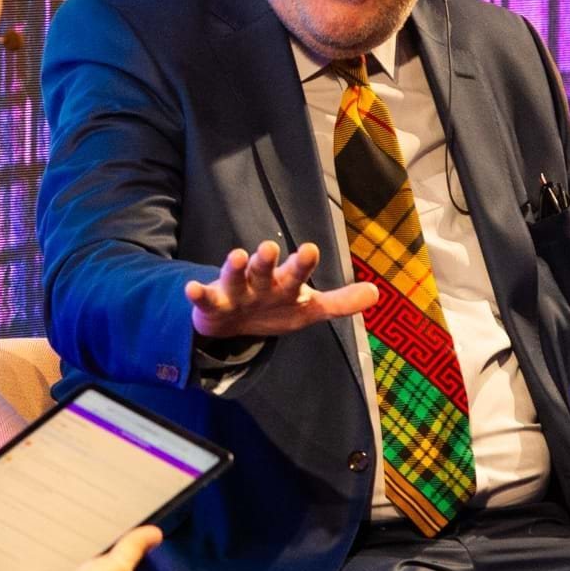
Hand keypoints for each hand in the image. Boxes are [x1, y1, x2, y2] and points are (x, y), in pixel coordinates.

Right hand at [185, 239, 379, 341]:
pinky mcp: (213, 303)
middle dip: (267, 261)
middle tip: (270, 248)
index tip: (310, 249)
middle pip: (265, 270)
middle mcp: (260, 282)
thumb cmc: (274, 308)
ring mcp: (235, 291)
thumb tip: (376, 293)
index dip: (302, 264)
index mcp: (285, 284)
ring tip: (236, 255)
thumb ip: (339, 303)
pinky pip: (205, 298)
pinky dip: (198, 294)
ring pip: (235, 277)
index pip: (297, 273)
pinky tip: (192, 289)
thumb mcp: (308, 309)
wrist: (234, 322)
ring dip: (234, 267)